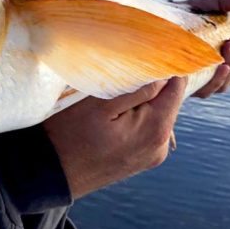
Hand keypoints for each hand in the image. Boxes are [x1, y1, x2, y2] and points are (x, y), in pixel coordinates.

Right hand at [42, 77, 186, 198]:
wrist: (53, 174)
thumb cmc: (70, 135)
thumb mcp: (99, 105)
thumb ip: (137, 89)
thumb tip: (164, 73)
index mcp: (155, 129)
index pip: (176, 87)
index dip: (166, 67)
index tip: (147, 54)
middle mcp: (160, 145)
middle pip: (168, 101)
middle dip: (150, 84)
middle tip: (122, 74)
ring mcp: (152, 154)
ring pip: (158, 113)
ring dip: (142, 100)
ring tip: (113, 95)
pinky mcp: (142, 159)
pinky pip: (148, 127)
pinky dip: (137, 115)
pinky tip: (114, 114)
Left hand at [170, 0, 229, 98]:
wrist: (151, 20)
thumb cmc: (177, 16)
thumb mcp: (201, 7)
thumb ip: (221, 4)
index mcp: (217, 60)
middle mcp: (208, 74)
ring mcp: (196, 80)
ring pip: (222, 86)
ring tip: (228, 47)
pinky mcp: (183, 83)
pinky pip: (204, 89)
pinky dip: (215, 80)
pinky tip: (218, 66)